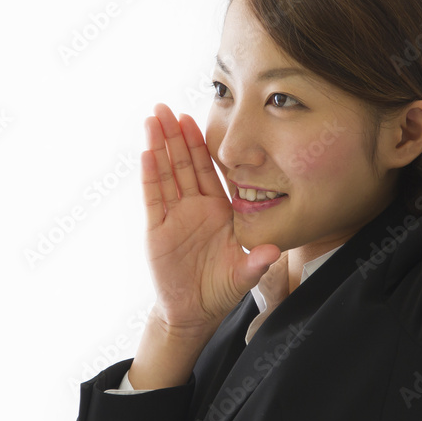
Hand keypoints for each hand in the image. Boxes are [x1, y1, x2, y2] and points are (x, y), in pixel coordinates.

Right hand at [140, 103, 280, 342]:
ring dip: (159, 146)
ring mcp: (174, 216)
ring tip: (152, 118)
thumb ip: (257, 263)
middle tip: (167, 107)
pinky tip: (146, 152)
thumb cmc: (220, 291)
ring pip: (166, 173)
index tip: (196, 118)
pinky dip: (150, 175)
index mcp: (219, 210)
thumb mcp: (242, 276)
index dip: (202, 145)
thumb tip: (274, 251)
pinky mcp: (156, 229)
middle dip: (176, 135)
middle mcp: (195, 207)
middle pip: (183, 163)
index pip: (209, 170)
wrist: (191, 313)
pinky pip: (153, 197)